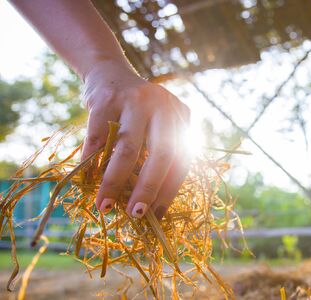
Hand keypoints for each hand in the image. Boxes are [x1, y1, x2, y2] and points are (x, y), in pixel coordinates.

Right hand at [81, 61, 190, 218]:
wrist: (109, 73)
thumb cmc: (136, 111)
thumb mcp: (157, 124)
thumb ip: (159, 153)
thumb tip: (150, 202)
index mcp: (180, 116)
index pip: (183, 159)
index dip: (170, 190)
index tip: (158, 215)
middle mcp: (163, 106)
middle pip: (162, 155)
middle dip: (148, 189)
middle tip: (135, 215)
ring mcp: (134, 100)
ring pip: (127, 150)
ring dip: (115, 183)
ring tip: (105, 206)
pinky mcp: (106, 100)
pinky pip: (98, 141)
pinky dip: (91, 165)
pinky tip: (87, 183)